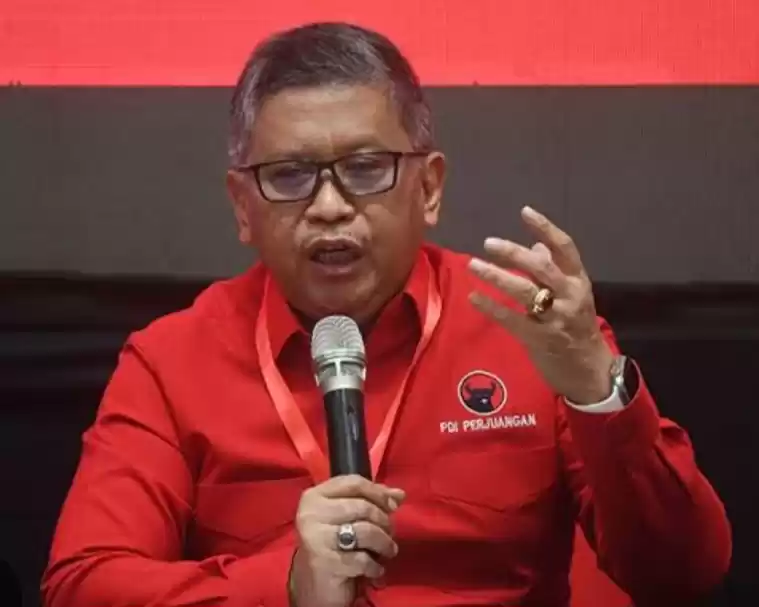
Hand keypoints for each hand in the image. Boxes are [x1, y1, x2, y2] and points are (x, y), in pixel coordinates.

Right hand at [290, 475, 404, 606]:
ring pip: (366, 531)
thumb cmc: (333, 544)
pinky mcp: (324, 563)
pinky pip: (362, 559)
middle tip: (390, 533)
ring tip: (388, 550)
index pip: (353, 482)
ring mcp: (316, 538)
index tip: (393, 506)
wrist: (313, 585)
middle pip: (363, 506)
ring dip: (384, 543)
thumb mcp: (349, 518)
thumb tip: (399, 494)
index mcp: (315, 496)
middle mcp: (311, 513)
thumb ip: (371, 501)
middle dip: (384, 521)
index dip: (378, 492)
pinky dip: (375, 566)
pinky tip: (375, 569)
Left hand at [468, 206, 614, 404]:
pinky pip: (512, 320)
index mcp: (579, 281)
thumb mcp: (573, 295)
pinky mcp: (540, 340)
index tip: (525, 212)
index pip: (565, 248)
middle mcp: (570, 296)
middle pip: (541, 268)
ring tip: (474, 265)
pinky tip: (474, 297)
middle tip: (489, 243)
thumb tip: (536, 245)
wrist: (590, 371)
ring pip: (525, 292)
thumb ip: (554, 271)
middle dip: (514, 253)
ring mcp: (556, 319)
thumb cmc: (577, 327)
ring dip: (497, 276)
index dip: (546, 227)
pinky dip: (491, 307)